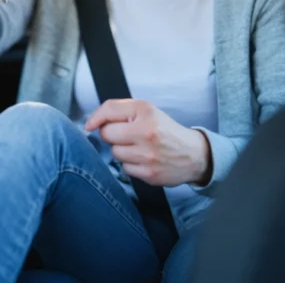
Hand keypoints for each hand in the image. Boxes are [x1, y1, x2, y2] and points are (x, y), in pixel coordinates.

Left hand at [85, 99, 212, 186]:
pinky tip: (143, 160)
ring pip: (115, 153)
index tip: (90, 124)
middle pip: (107, 134)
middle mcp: (146, 132)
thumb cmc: (165, 130)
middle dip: (112, 135)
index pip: (108, 111)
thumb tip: (91, 123)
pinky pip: (125, 168)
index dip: (95, 118)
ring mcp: (147, 155)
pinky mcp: (149, 174)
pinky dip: (131, 164)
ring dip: (122, 150)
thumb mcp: (146, 111)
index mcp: (145, 112)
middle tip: (127, 135)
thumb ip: (118, 109)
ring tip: (138, 147)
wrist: (194, 154)